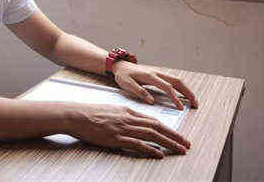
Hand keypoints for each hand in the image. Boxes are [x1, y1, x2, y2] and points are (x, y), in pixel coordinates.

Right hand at [67, 103, 190, 158]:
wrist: (77, 115)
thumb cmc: (91, 114)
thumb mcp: (112, 111)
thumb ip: (125, 116)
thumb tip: (136, 124)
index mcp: (128, 111)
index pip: (153, 120)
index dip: (168, 129)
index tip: (178, 136)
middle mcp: (129, 118)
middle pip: (157, 127)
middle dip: (174, 136)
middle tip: (186, 144)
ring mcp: (123, 128)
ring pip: (152, 135)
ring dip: (168, 143)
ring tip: (180, 150)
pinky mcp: (116, 138)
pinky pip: (138, 144)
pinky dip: (150, 149)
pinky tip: (159, 154)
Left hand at [112, 60, 198, 109]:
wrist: (121, 65)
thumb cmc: (123, 75)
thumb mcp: (127, 84)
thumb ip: (139, 91)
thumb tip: (152, 101)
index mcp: (150, 76)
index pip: (167, 87)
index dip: (175, 98)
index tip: (181, 108)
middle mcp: (157, 73)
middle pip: (178, 82)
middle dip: (188, 92)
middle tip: (196, 104)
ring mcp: (159, 73)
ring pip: (177, 80)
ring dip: (187, 90)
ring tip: (193, 101)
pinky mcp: (159, 75)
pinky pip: (173, 81)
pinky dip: (181, 87)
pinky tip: (184, 95)